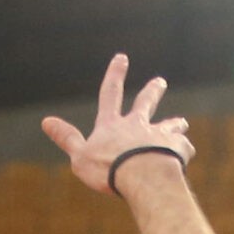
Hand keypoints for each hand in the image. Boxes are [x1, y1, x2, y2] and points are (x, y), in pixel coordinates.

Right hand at [42, 53, 193, 195]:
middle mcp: (137, 125)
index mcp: (112, 125)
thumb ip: (67, 138)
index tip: (122, 57)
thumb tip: (46, 121)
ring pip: (169, 125)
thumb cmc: (108, 169)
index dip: (115, 75)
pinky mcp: (176, 149)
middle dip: (152, 91)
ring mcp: (158, 136)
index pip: (111, 94)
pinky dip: (184, 150)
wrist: (143, 176)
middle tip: (160, 81)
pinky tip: (188, 154)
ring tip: (183, 122)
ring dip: (175, 123)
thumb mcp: (80, 156)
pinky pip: (183, 148)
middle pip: (145, 103)